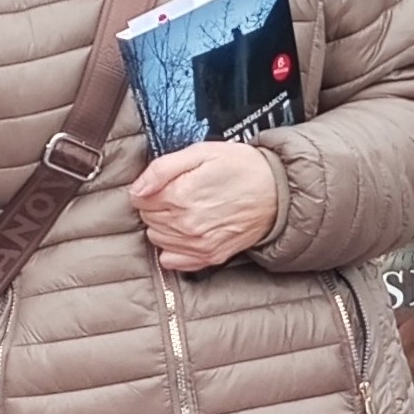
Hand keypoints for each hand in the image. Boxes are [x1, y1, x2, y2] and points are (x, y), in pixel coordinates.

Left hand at [130, 142, 279, 273]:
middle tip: (180, 193)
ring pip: (157, 238)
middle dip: (157, 205)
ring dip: (164, 225)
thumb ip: (162, 168)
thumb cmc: (241, 167)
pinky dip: (173, 248)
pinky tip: (187, 232)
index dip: (150, 188)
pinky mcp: (209, 257)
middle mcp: (187, 224)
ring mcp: (198, 244)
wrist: (277, 191)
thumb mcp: (201, 152)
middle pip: (148, 219)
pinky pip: (172, 261)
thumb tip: (136, 189)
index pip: (139, 199)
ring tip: (186, 210)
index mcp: (181, 195)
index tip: (166, 182)